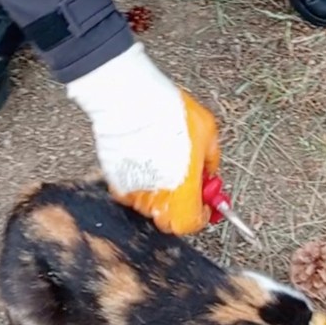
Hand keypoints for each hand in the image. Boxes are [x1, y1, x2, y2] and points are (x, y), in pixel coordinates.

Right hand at [68, 43, 219, 234]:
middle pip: (169, 220)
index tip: (205, 203)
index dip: (200, 216)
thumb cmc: (170, 113)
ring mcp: (134, 190)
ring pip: (150, 205)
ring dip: (160, 192)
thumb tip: (210, 170)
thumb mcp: (208, 133)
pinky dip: (140, 182)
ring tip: (164, 163)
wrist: (132, 100)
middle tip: (186, 183)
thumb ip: (210, 159)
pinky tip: (146, 160)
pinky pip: (131, 190)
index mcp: (183, 191)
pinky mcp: (115, 180)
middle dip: (180, 206)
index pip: (191, 224)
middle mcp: (158, 197)